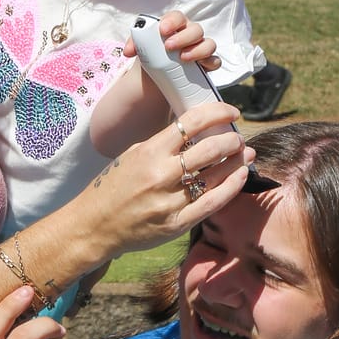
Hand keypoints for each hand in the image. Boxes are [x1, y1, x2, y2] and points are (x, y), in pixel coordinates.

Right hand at [79, 99, 254, 257]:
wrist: (93, 226)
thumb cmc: (112, 188)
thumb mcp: (132, 155)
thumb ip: (162, 145)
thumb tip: (196, 131)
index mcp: (149, 151)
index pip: (192, 122)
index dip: (218, 113)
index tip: (231, 113)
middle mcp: (161, 174)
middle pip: (210, 148)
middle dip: (232, 140)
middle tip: (238, 139)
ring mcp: (170, 201)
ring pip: (215, 175)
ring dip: (236, 162)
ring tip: (245, 155)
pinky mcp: (176, 224)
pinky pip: (212, 202)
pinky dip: (231, 187)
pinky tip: (240, 176)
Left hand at [123, 9, 219, 71]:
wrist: (156, 78)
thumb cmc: (151, 57)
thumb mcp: (141, 50)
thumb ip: (135, 44)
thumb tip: (129, 51)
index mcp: (175, 26)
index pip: (177, 17)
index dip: (172, 22)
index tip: (162, 30)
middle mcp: (190, 34)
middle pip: (195, 29)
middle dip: (183, 37)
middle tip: (169, 47)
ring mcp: (200, 48)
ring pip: (208, 43)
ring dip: (198, 50)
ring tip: (183, 58)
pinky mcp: (206, 64)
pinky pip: (215, 61)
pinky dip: (209, 63)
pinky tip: (199, 67)